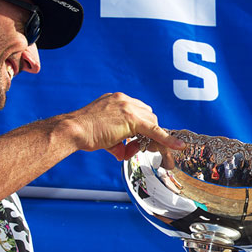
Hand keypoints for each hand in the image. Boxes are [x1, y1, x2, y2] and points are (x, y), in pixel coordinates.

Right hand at [68, 92, 184, 159]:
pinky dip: (166, 139)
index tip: (139, 137)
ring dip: (146, 139)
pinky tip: (177, 145)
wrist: (74, 130)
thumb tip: (124, 152)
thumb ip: (117, 141)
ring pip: (151, 123)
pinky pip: (155, 130)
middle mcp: (124, 100)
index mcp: (116, 100)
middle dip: (146, 133)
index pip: (138, 111)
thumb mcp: (103, 134)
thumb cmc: (83, 132)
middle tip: (136, 146)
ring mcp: (128, 107)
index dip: (141, 127)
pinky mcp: (132, 118)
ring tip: (129, 149)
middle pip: (148, 116)